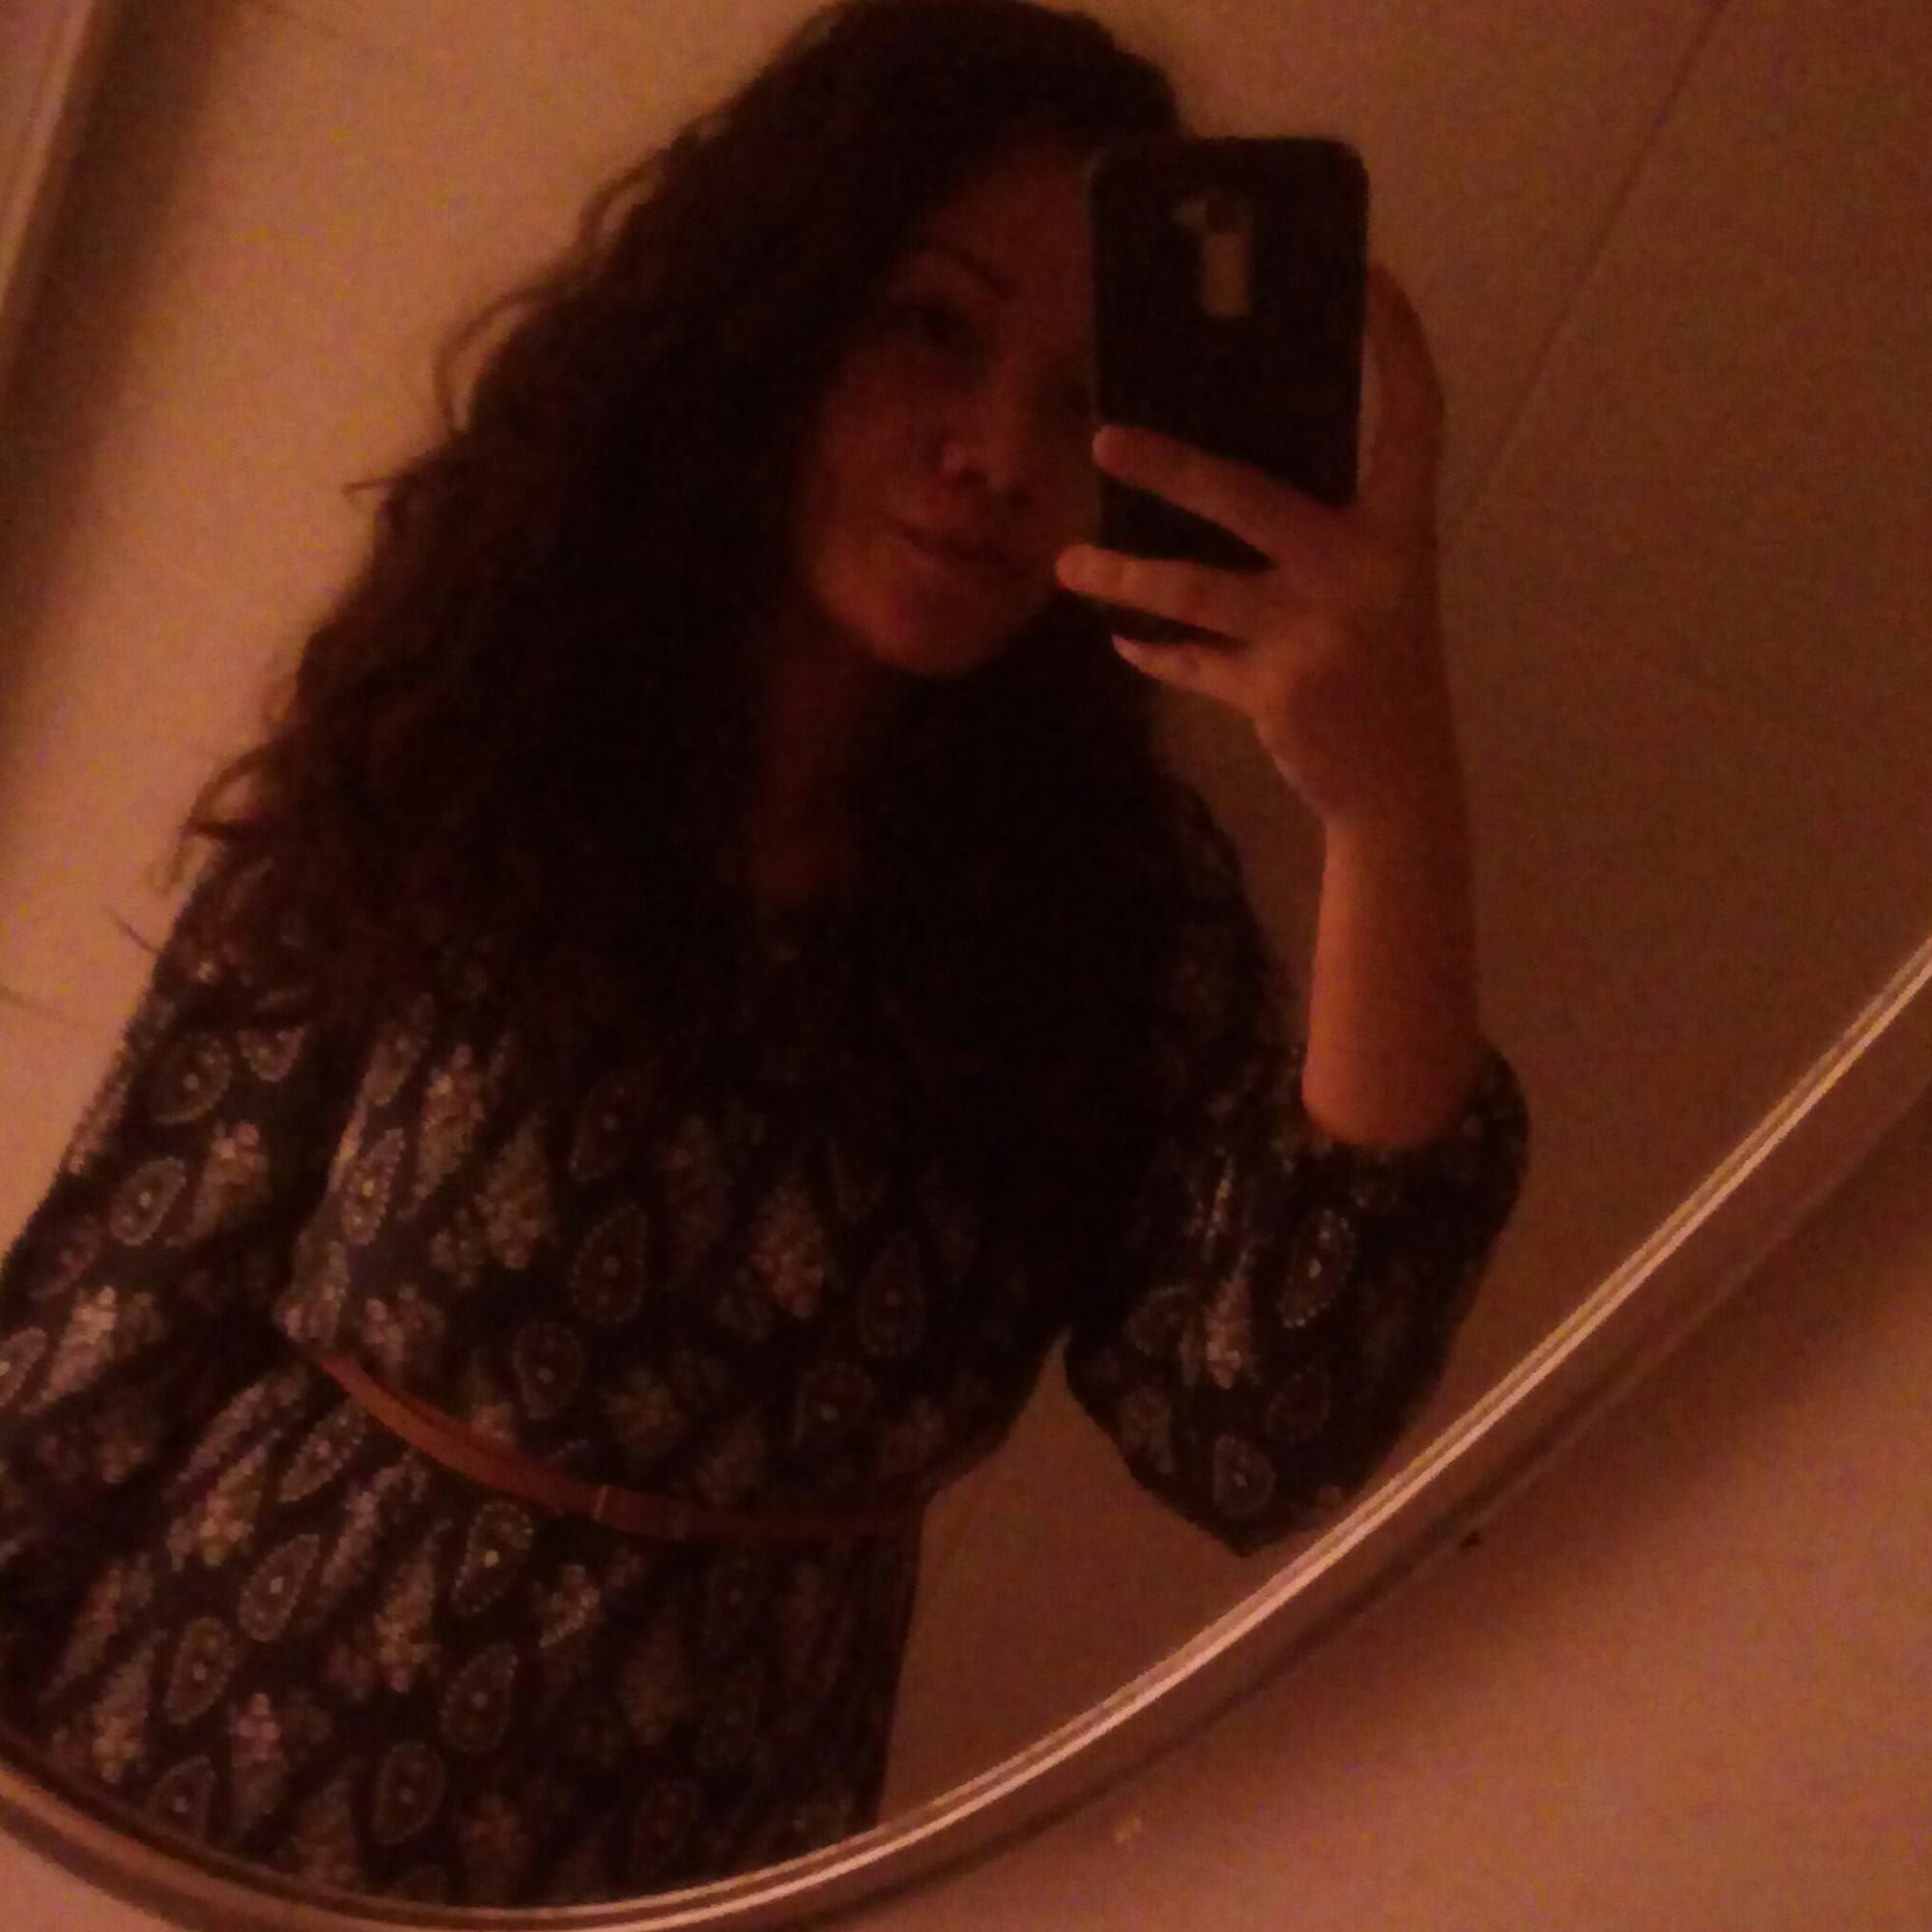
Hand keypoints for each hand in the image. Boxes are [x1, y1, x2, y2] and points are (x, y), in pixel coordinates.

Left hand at [1054, 262, 1462, 833]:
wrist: (1401, 787)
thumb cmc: (1384, 671)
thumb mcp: (1378, 588)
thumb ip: (1325, 534)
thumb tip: (1220, 475)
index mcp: (1404, 530)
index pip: (1415, 416)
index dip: (1398, 343)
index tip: (1370, 276)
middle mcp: (1365, 570)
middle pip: (1248, 495)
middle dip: (1168, 465)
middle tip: (1101, 439)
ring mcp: (1317, 632)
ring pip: (1192, 590)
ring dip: (1119, 576)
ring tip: (1065, 566)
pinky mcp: (1276, 690)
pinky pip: (1192, 662)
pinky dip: (1153, 651)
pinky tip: (1121, 639)